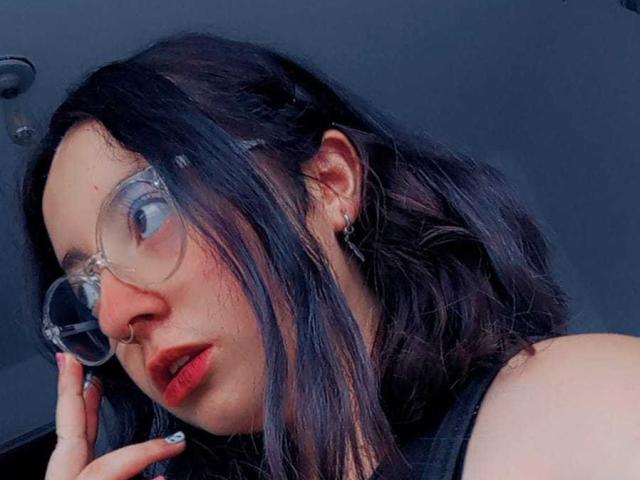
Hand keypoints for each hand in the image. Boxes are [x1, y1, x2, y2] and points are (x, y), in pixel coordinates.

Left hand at [45, 352, 185, 479]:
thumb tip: (162, 477)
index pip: (108, 464)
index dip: (145, 451)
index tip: (174, 444)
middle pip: (69, 431)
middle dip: (71, 391)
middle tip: (70, 359)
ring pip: (69, 440)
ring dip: (81, 407)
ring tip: (88, 383)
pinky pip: (73, 455)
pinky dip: (83, 433)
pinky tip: (89, 422)